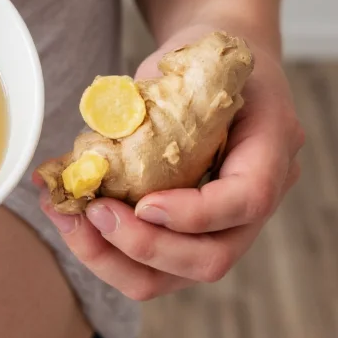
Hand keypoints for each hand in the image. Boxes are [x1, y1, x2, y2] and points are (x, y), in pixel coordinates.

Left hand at [37, 25, 303, 300]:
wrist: (214, 66)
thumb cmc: (202, 60)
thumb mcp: (185, 60)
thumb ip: (151, 105)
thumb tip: (90, 154)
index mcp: (271, 146)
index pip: (246, 201)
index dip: (193, 215)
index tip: (142, 203)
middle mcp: (256, 199)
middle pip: (211, 259)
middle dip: (142, 247)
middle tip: (91, 213)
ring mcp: (223, 226)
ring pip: (173, 277)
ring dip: (110, 259)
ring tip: (65, 218)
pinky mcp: (186, 236)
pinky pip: (148, 265)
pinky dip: (103, 250)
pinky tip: (68, 217)